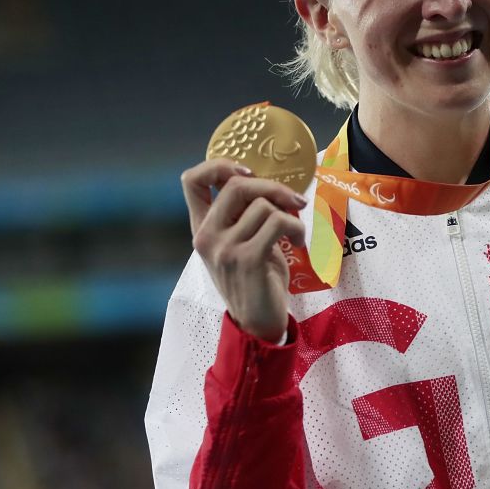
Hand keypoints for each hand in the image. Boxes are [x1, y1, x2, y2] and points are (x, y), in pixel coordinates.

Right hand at [181, 159, 306, 340]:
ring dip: (290, 214)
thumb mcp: (241, 242)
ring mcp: (224, 248)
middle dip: (272, 186)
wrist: (258, 322)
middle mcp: (206, 235)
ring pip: (263, 206)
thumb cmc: (256, 278)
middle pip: (236, 185)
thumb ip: (242, 214)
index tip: (248, 173)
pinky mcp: (247, 259)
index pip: (190, 180)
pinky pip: (278, 223)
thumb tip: (269, 183)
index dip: (218, 165)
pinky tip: (299, 242)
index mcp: (201, 227)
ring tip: (296, 232)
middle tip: (293, 200)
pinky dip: (297, 227)